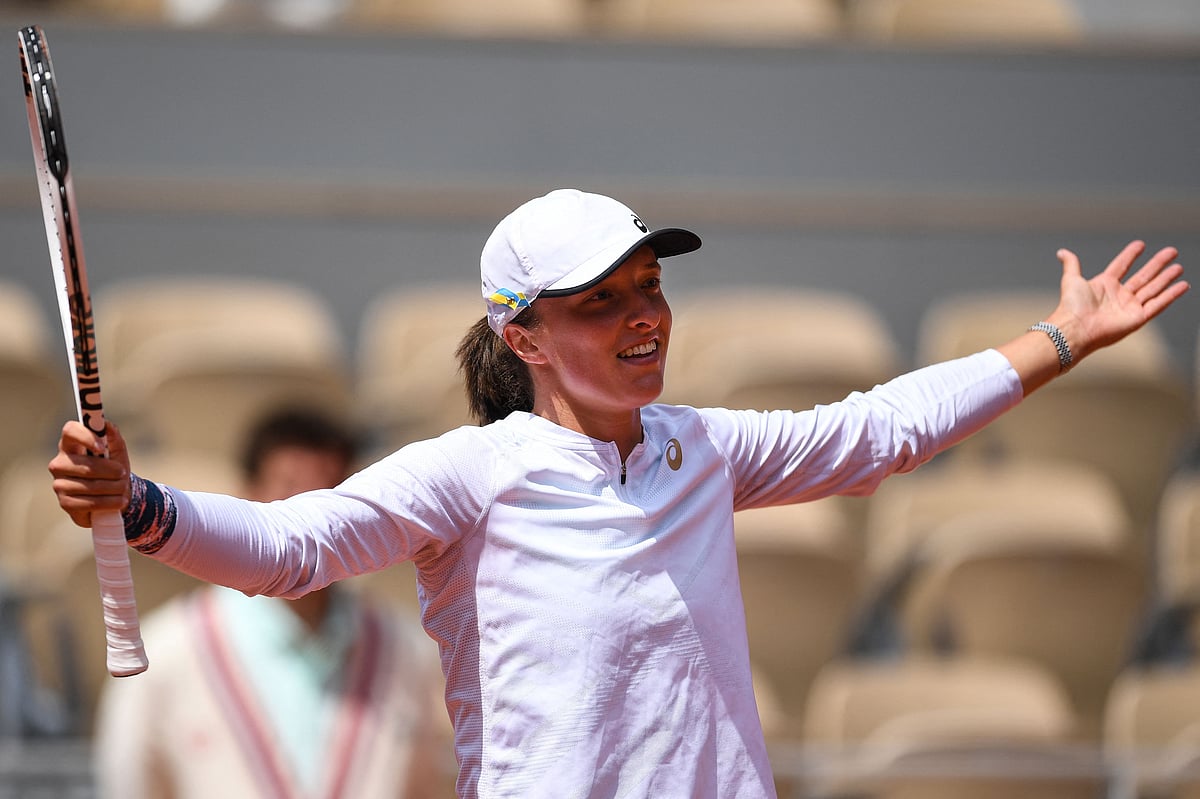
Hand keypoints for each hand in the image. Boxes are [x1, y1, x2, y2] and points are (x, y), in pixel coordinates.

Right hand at [49, 420, 131, 527]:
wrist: (113, 499)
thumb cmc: (112, 471)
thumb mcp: (117, 453)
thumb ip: (113, 438)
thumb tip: (107, 425)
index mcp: (71, 445)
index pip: (70, 431)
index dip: (85, 436)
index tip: (101, 447)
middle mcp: (60, 463)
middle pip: (87, 466)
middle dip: (111, 471)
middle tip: (123, 473)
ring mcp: (60, 484)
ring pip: (91, 486)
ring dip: (114, 488)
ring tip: (122, 488)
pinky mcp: (65, 503)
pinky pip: (91, 502)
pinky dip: (110, 502)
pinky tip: (119, 501)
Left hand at [1050, 241, 1187, 359]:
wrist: (1075, 328)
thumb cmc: (1071, 306)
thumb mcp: (1072, 279)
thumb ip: (1071, 264)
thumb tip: (1062, 252)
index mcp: (1104, 285)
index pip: (1121, 266)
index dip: (1130, 255)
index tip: (1140, 244)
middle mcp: (1119, 296)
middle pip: (1143, 276)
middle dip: (1157, 264)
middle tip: (1171, 251)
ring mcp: (1129, 307)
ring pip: (1153, 289)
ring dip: (1167, 278)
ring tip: (1179, 266)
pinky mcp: (1138, 318)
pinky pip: (1158, 304)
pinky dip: (1171, 295)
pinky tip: (1183, 285)